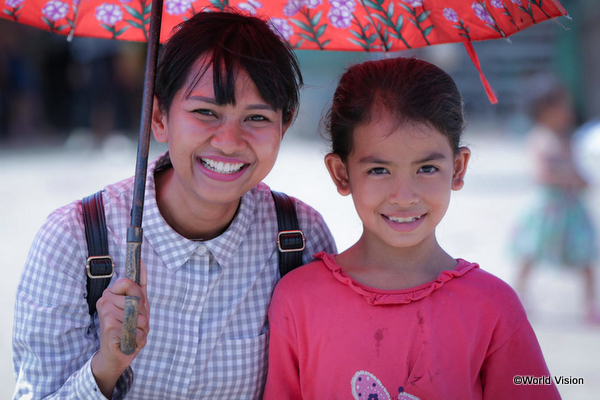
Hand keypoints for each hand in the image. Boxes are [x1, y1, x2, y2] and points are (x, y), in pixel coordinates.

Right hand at [91, 260, 149, 397]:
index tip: (136, 305)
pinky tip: (128, 340)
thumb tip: (142, 261)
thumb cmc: (128, 328)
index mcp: (112, 293)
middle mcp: (105, 299)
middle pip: (137, 298)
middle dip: (143, 314)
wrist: (117, 355)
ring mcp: (105, 311)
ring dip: (141, 327)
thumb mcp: (139, 305)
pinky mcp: (108, 325)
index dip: (139, 296)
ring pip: (138, 315)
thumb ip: (140, 285)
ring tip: (131, 332)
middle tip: (134, 323)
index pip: (129, 282)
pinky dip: (138, 337)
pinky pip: (135, 328)